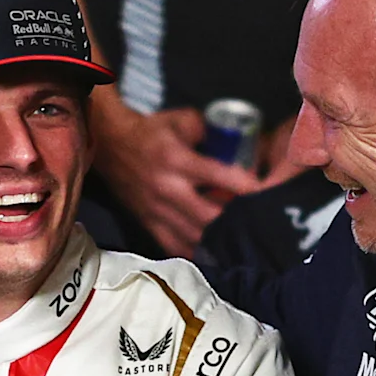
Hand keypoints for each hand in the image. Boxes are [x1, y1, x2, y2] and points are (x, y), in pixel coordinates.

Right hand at [94, 100, 259, 255]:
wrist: (110, 145)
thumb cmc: (152, 131)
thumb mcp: (181, 119)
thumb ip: (210, 131)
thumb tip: (237, 145)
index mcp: (177, 160)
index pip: (217, 176)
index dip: (244, 186)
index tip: (265, 193)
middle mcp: (167, 188)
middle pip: (208, 215)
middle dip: (235, 221)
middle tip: (258, 223)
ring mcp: (156, 210)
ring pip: (193, 236)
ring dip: (218, 241)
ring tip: (240, 242)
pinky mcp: (148, 223)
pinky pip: (174, 246)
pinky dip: (196, 253)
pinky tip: (214, 255)